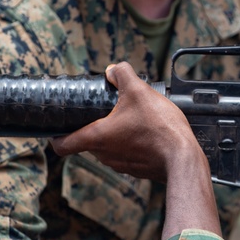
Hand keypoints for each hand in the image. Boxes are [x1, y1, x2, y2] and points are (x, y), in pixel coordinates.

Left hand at [51, 62, 201, 182]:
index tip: (57, 127)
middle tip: (106, 110)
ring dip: (114, 134)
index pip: (62, 145)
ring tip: (131, 118)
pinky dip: (130, 143)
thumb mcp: (138, 90)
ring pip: (108, 148)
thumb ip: (122, 75)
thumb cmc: (159, 127)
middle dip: (94, 125)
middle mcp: (104, 155)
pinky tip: (146, 131)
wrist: (184, 158)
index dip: (55, 136)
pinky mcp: (136, 169)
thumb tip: (113, 70)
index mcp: (97, 138)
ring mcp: (121, 165)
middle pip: (88, 141)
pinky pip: (126, 154)